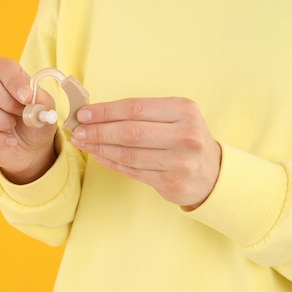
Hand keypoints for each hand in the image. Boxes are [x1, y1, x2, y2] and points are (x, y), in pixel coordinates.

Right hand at [0, 58, 57, 183]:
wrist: (31, 149)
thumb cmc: (35, 122)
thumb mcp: (45, 109)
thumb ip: (41, 99)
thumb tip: (31, 96)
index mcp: (2, 75)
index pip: (1, 66)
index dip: (13, 81)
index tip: (27, 97)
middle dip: (7, 103)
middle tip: (22, 114)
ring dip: (0, 121)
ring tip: (12, 126)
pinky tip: (8, 141)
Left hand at [71, 97, 220, 208]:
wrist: (213, 172)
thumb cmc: (184, 138)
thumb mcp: (173, 116)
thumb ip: (139, 114)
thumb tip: (94, 114)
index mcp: (184, 110)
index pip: (135, 108)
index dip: (105, 111)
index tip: (83, 113)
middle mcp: (186, 135)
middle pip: (130, 132)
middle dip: (98, 131)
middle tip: (78, 130)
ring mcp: (181, 162)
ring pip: (129, 154)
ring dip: (100, 148)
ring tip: (82, 143)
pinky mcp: (172, 183)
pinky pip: (132, 171)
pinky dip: (111, 162)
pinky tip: (98, 155)